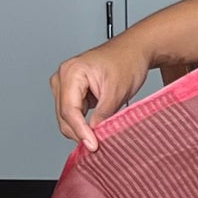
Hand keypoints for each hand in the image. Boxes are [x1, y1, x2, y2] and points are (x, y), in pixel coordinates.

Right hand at [51, 36, 150, 151]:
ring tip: (98, 137)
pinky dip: (82, 123)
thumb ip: (103, 115)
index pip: (69, 110)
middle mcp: (63, 76)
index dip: (80, 131)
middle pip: (64, 116)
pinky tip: (94, 129)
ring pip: (66, 117)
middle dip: (79, 132)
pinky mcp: (71, 91)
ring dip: (80, 129)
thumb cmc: (127, 62)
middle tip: (97, 146)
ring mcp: (65, 84)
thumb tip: (94, 134)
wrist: (134, 51)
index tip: (92, 145)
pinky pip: (72, 113)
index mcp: (72, 72)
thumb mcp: (117, 92)